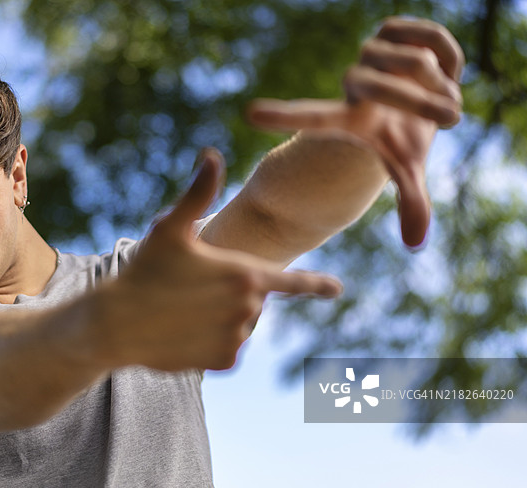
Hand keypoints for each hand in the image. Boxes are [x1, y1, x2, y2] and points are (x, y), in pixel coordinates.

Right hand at [106, 148, 342, 370]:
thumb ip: (198, 193)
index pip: (292, 281)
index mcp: (245, 274)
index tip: (337, 289)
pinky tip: (183, 332)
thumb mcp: (170, 228)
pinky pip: (226, 349)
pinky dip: (209, 342)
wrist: (117, 323)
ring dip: (218, 318)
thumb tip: (212, 154)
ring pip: (237, 325)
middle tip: (190, 288)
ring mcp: (237, 338)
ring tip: (183, 310)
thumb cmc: (144, 271)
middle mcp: (249, 309)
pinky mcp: (223, 362)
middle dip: (228, 293)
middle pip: (251, 300)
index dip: (315, 284)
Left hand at [246, 17, 464, 247]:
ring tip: (442, 93)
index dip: (284, 115)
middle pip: (375, 85)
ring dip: (439, 84)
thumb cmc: (406, 138)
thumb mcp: (408, 168)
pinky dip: (444, 50)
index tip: (250, 114)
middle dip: (418, 103)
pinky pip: (424, 35)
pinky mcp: (392, 30)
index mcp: (348, 118)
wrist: (429, 99)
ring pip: (409, 62)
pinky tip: (443, 65)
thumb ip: (411, 203)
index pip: (310, 115)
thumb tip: (415, 244)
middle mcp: (353, 84)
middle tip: (450, 119)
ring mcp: (370, 55)